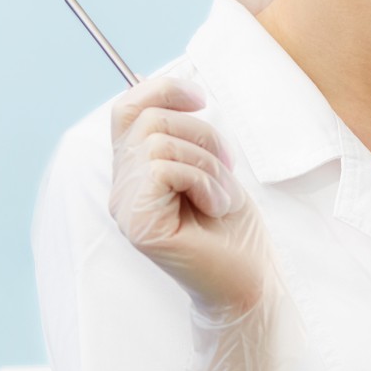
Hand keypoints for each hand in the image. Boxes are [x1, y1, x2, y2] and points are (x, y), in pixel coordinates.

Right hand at [109, 74, 268, 313]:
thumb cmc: (232, 229)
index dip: (160, 90)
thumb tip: (171, 89)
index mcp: (135, 173)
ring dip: (206, 164)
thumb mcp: (209, 166)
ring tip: (219, 197)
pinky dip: (203, 181)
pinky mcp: (138, 224)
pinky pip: (164, 169)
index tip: (199, 98)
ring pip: (158, 143)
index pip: (126, 110)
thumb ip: (183, 135)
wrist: (248, 281)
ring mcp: (126, 208)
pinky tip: (213, 208)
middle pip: (147, 120)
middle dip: (201, 134)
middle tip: (226, 168)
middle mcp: (122, 189)